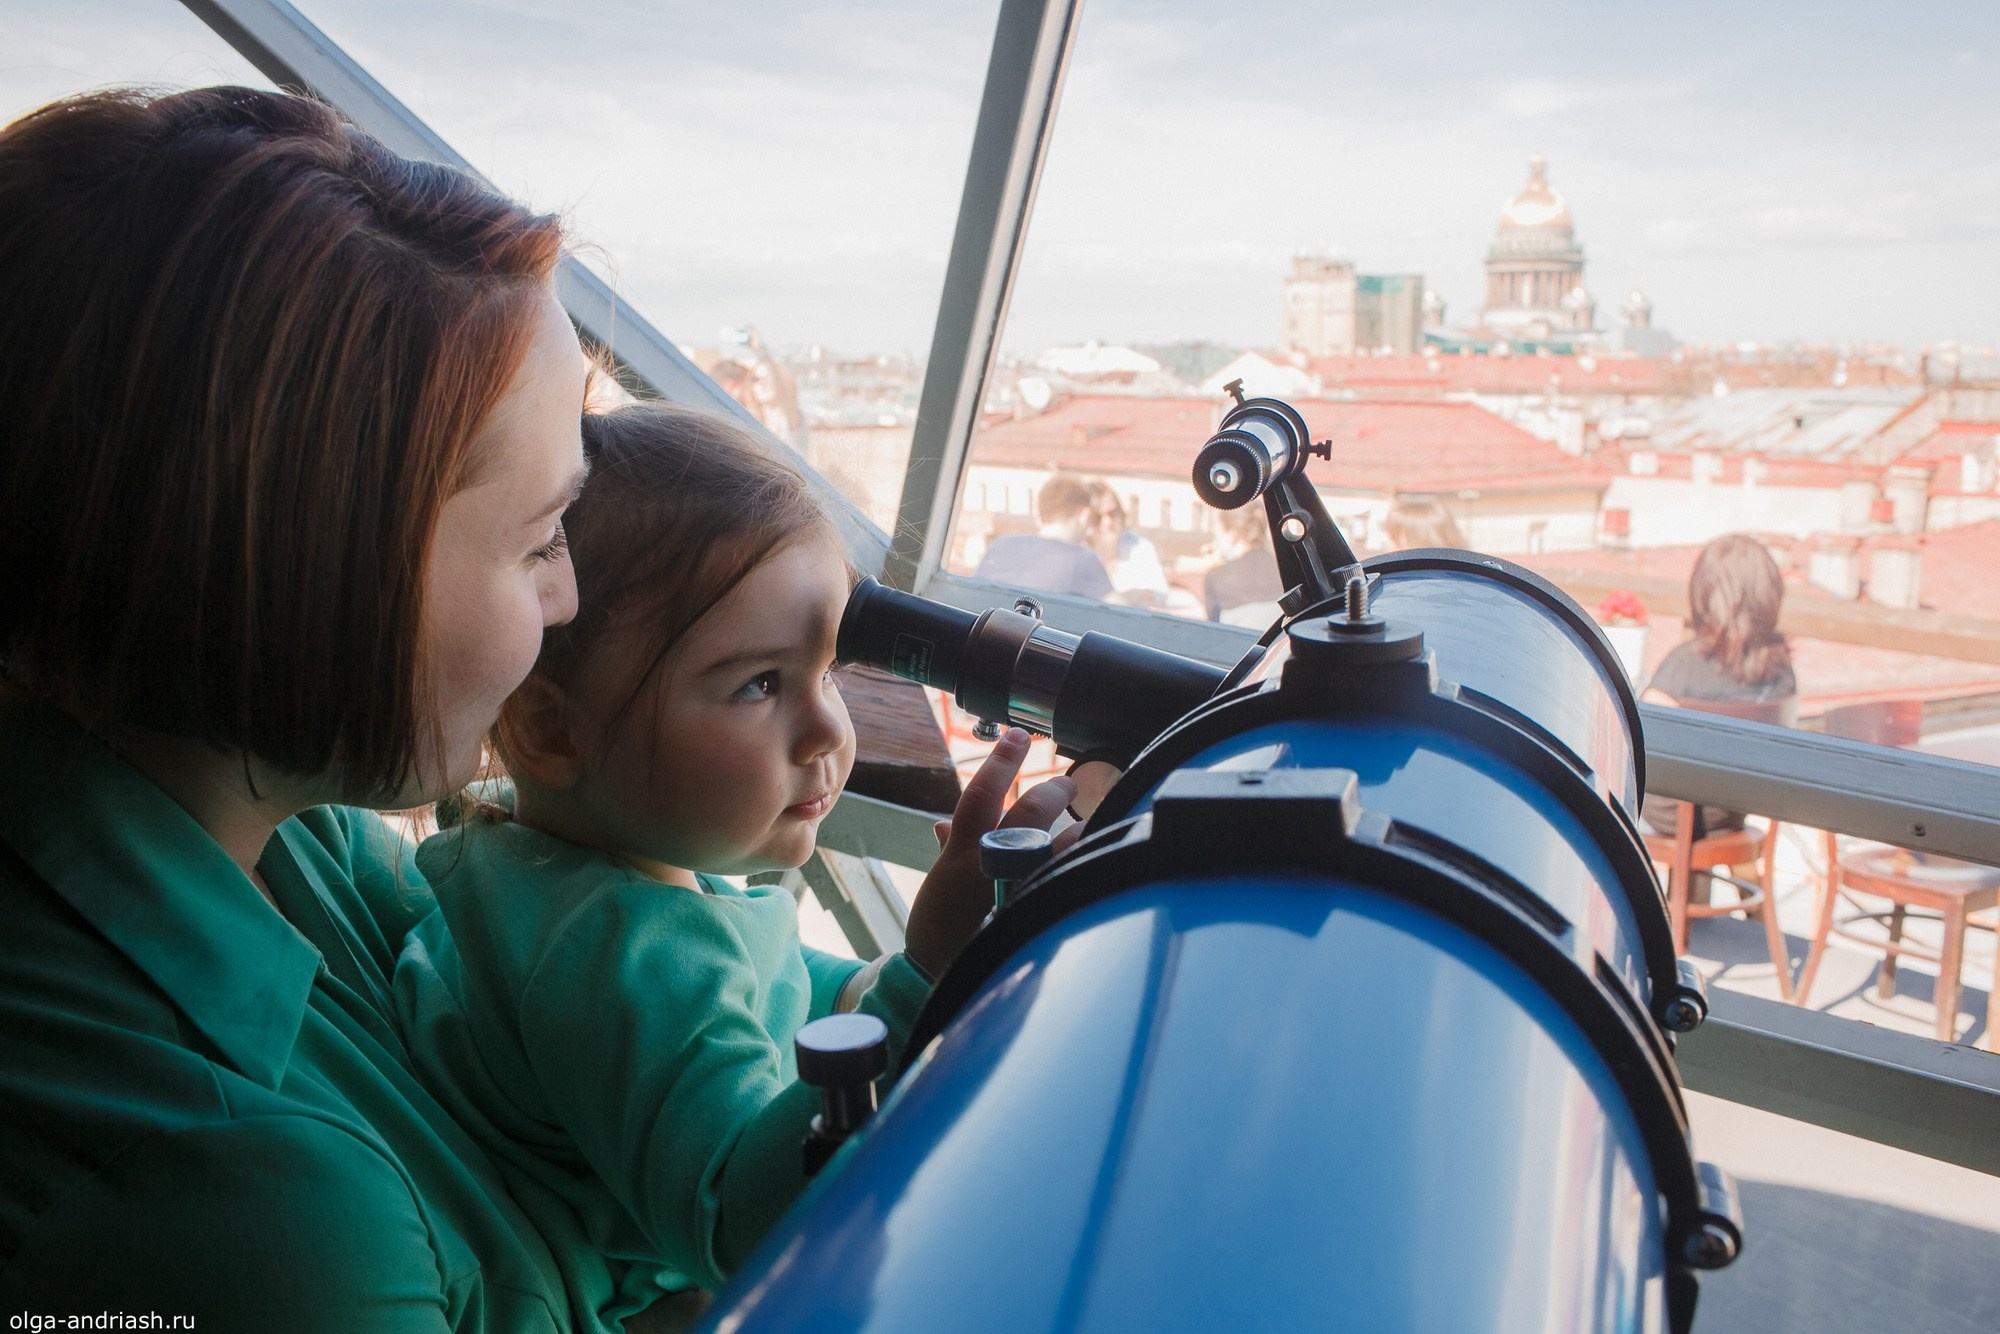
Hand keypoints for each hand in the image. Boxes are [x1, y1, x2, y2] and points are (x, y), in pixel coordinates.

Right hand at [903, 729, 1075, 978]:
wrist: (934, 977)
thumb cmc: (938, 927)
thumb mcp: (940, 883)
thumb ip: (951, 848)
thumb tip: (945, 825)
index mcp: (960, 854)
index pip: (981, 794)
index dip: (1001, 762)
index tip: (1020, 736)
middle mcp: (988, 869)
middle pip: (1029, 815)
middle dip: (1053, 793)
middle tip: (1069, 784)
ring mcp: (1014, 892)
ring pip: (1060, 848)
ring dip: (1080, 830)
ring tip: (1095, 821)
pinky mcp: (1033, 915)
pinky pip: (1068, 883)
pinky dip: (1083, 868)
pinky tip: (1101, 857)